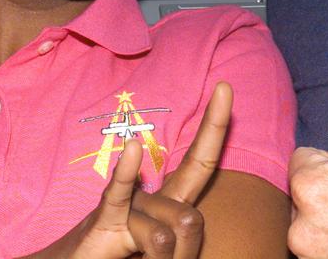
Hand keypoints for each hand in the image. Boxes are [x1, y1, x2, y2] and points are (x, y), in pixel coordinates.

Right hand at [23, 82, 232, 258]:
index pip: (199, 161)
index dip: (214, 127)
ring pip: (165, 233)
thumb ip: (179, 237)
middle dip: (186, 250)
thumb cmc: (120, 256)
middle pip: (190, 217)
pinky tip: (132, 149)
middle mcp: (149, 199)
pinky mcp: (102, 221)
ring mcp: (126, 208)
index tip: (225, 85)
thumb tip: (193, 225)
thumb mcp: (162, 249)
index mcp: (168, 203)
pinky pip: (119, 196)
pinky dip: (127, 175)